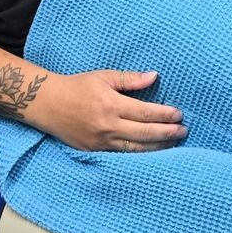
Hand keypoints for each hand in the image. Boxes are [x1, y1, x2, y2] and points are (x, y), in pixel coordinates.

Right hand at [30, 69, 186, 151]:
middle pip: (145, 134)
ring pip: (136, 149)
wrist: (49, 104)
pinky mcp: (94, 151)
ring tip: (173, 144)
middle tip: (183, 131)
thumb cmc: (78, 86)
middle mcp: (108, 126)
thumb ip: (130, 79)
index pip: (145, 112)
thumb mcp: (103, 77)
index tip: (179, 114)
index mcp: (111, 104)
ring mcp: (101, 142)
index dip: (165, 115)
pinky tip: (151, 152)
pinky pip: (121, 155)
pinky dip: (139, 155)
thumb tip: (154, 77)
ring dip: (157, 147)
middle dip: (167, 133)